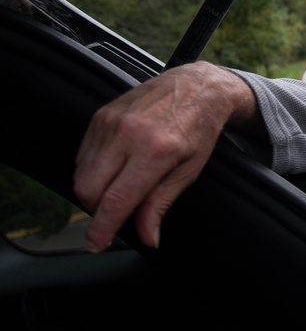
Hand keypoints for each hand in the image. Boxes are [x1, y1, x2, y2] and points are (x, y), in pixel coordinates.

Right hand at [74, 62, 258, 252]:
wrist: (197, 86)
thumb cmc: (199, 127)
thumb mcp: (188, 171)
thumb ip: (161, 204)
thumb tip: (148, 237)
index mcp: (155, 151)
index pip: (116, 201)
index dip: (102, 228)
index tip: (96, 244)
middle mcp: (128, 135)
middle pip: (89, 190)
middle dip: (97, 211)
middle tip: (115, 215)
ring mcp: (111, 122)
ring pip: (81, 173)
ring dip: (94, 191)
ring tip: (120, 189)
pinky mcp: (100, 116)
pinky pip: (82, 154)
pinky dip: (92, 170)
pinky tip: (114, 169)